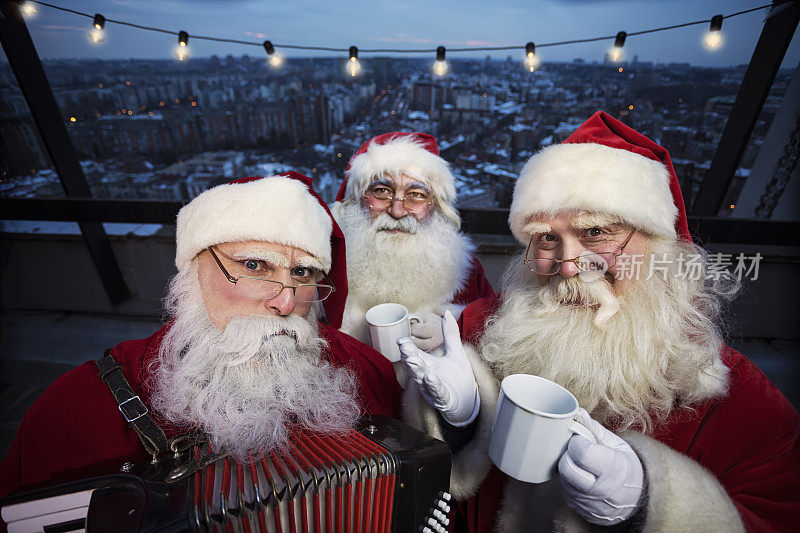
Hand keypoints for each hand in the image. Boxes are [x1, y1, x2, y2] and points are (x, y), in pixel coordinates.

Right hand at [397, 311, 479, 425]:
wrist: (468, 400)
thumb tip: (447, 313)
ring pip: (421, 379)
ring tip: (414, 360)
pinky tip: (431, 377)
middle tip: (404, 348)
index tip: (401, 340)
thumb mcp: (456, 352)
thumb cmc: (458, 376)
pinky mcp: (443, 399)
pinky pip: (437, 392)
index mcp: (427, 363)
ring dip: (417, 370)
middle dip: (409, 357)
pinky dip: (433, 385)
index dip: (407, 348)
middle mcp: (426, 375)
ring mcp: (432, 388)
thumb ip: (450, 333)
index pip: (413, 354)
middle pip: (414, 366)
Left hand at [557, 408, 644, 525]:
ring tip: (579, 463)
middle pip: (566, 468)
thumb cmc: (626, 466)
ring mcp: (589, 503)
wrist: (637, 498)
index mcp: (614, 469)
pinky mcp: (580, 510)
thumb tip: (578, 412)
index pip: (582, 453)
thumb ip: (595, 429)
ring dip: (567, 467)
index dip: (577, 442)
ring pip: (562, 479)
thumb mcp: (618, 444)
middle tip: (576, 450)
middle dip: (567, 454)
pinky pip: (565, 491)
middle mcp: (601, 490)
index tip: (581, 439)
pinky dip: (568, 481)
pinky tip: (579, 475)